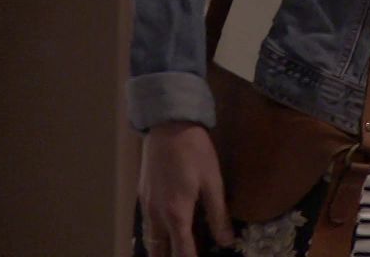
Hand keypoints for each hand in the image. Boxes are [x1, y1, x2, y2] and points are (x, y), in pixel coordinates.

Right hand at [138, 121, 236, 253]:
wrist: (168, 126)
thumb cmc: (195, 152)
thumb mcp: (213, 182)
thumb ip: (218, 215)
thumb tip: (227, 241)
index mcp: (176, 214)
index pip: (182, 251)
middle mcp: (156, 215)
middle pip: (158, 251)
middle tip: (186, 255)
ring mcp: (146, 206)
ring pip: (149, 240)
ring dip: (160, 250)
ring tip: (175, 251)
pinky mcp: (142, 196)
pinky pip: (146, 226)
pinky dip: (154, 236)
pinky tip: (165, 233)